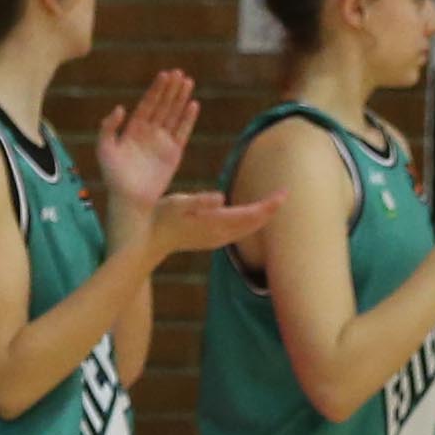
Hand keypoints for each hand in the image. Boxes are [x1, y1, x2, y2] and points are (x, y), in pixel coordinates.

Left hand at [97, 70, 205, 216]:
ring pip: (174, 115)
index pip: (147, 104)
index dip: (156, 89)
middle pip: (163, 106)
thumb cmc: (114, 176)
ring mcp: (162, 142)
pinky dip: (188, 119)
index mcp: (133, 129)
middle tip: (180, 73)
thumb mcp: (104, 149)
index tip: (165, 75)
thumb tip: (120, 108)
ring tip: (189, 82)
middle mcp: (149, 132)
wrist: (130, 200)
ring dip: (181, 99)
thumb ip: (108, 127)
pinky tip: (193, 105)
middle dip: (171, 89)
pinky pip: (183, 132)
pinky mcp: (174, 154)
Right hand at [142, 186, 280, 258]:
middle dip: (271, 210)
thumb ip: (200, 200)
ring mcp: (216, 240)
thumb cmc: (161, 217)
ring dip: (263, 218)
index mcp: (215, 223)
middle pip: (254, 224)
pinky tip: (252, 217)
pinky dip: (251, 223)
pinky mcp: (212, 241)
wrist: (149, 241)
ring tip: (274, 203)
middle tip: (285, 193)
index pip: (251, 214)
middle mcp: (220, 234)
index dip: (269, 204)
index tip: (284, 193)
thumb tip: (221, 198)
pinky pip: (239, 233)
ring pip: (248, 230)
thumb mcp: (177, 203)